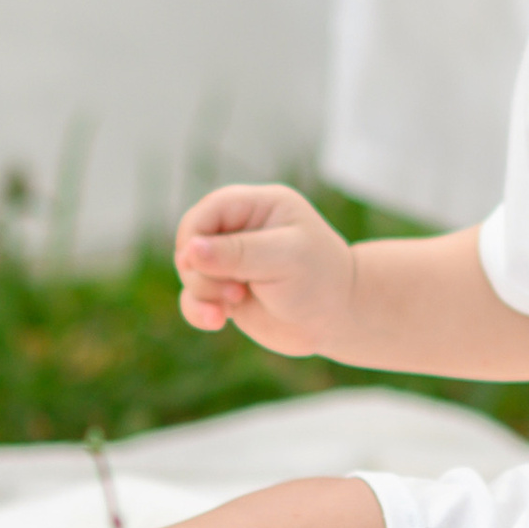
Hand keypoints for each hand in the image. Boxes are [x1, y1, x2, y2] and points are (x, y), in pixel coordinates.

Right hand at [173, 184, 356, 354]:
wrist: (338, 317)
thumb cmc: (321, 278)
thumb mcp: (286, 258)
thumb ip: (238, 252)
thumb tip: (190, 250)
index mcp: (258, 205)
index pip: (207, 212)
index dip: (194, 237)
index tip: (200, 264)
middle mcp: (240, 230)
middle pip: (191, 243)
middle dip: (201, 271)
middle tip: (236, 290)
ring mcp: (231, 263)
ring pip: (189, 273)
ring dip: (202, 293)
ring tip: (235, 302)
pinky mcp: (226, 292)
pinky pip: (192, 299)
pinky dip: (198, 311)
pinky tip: (217, 322)